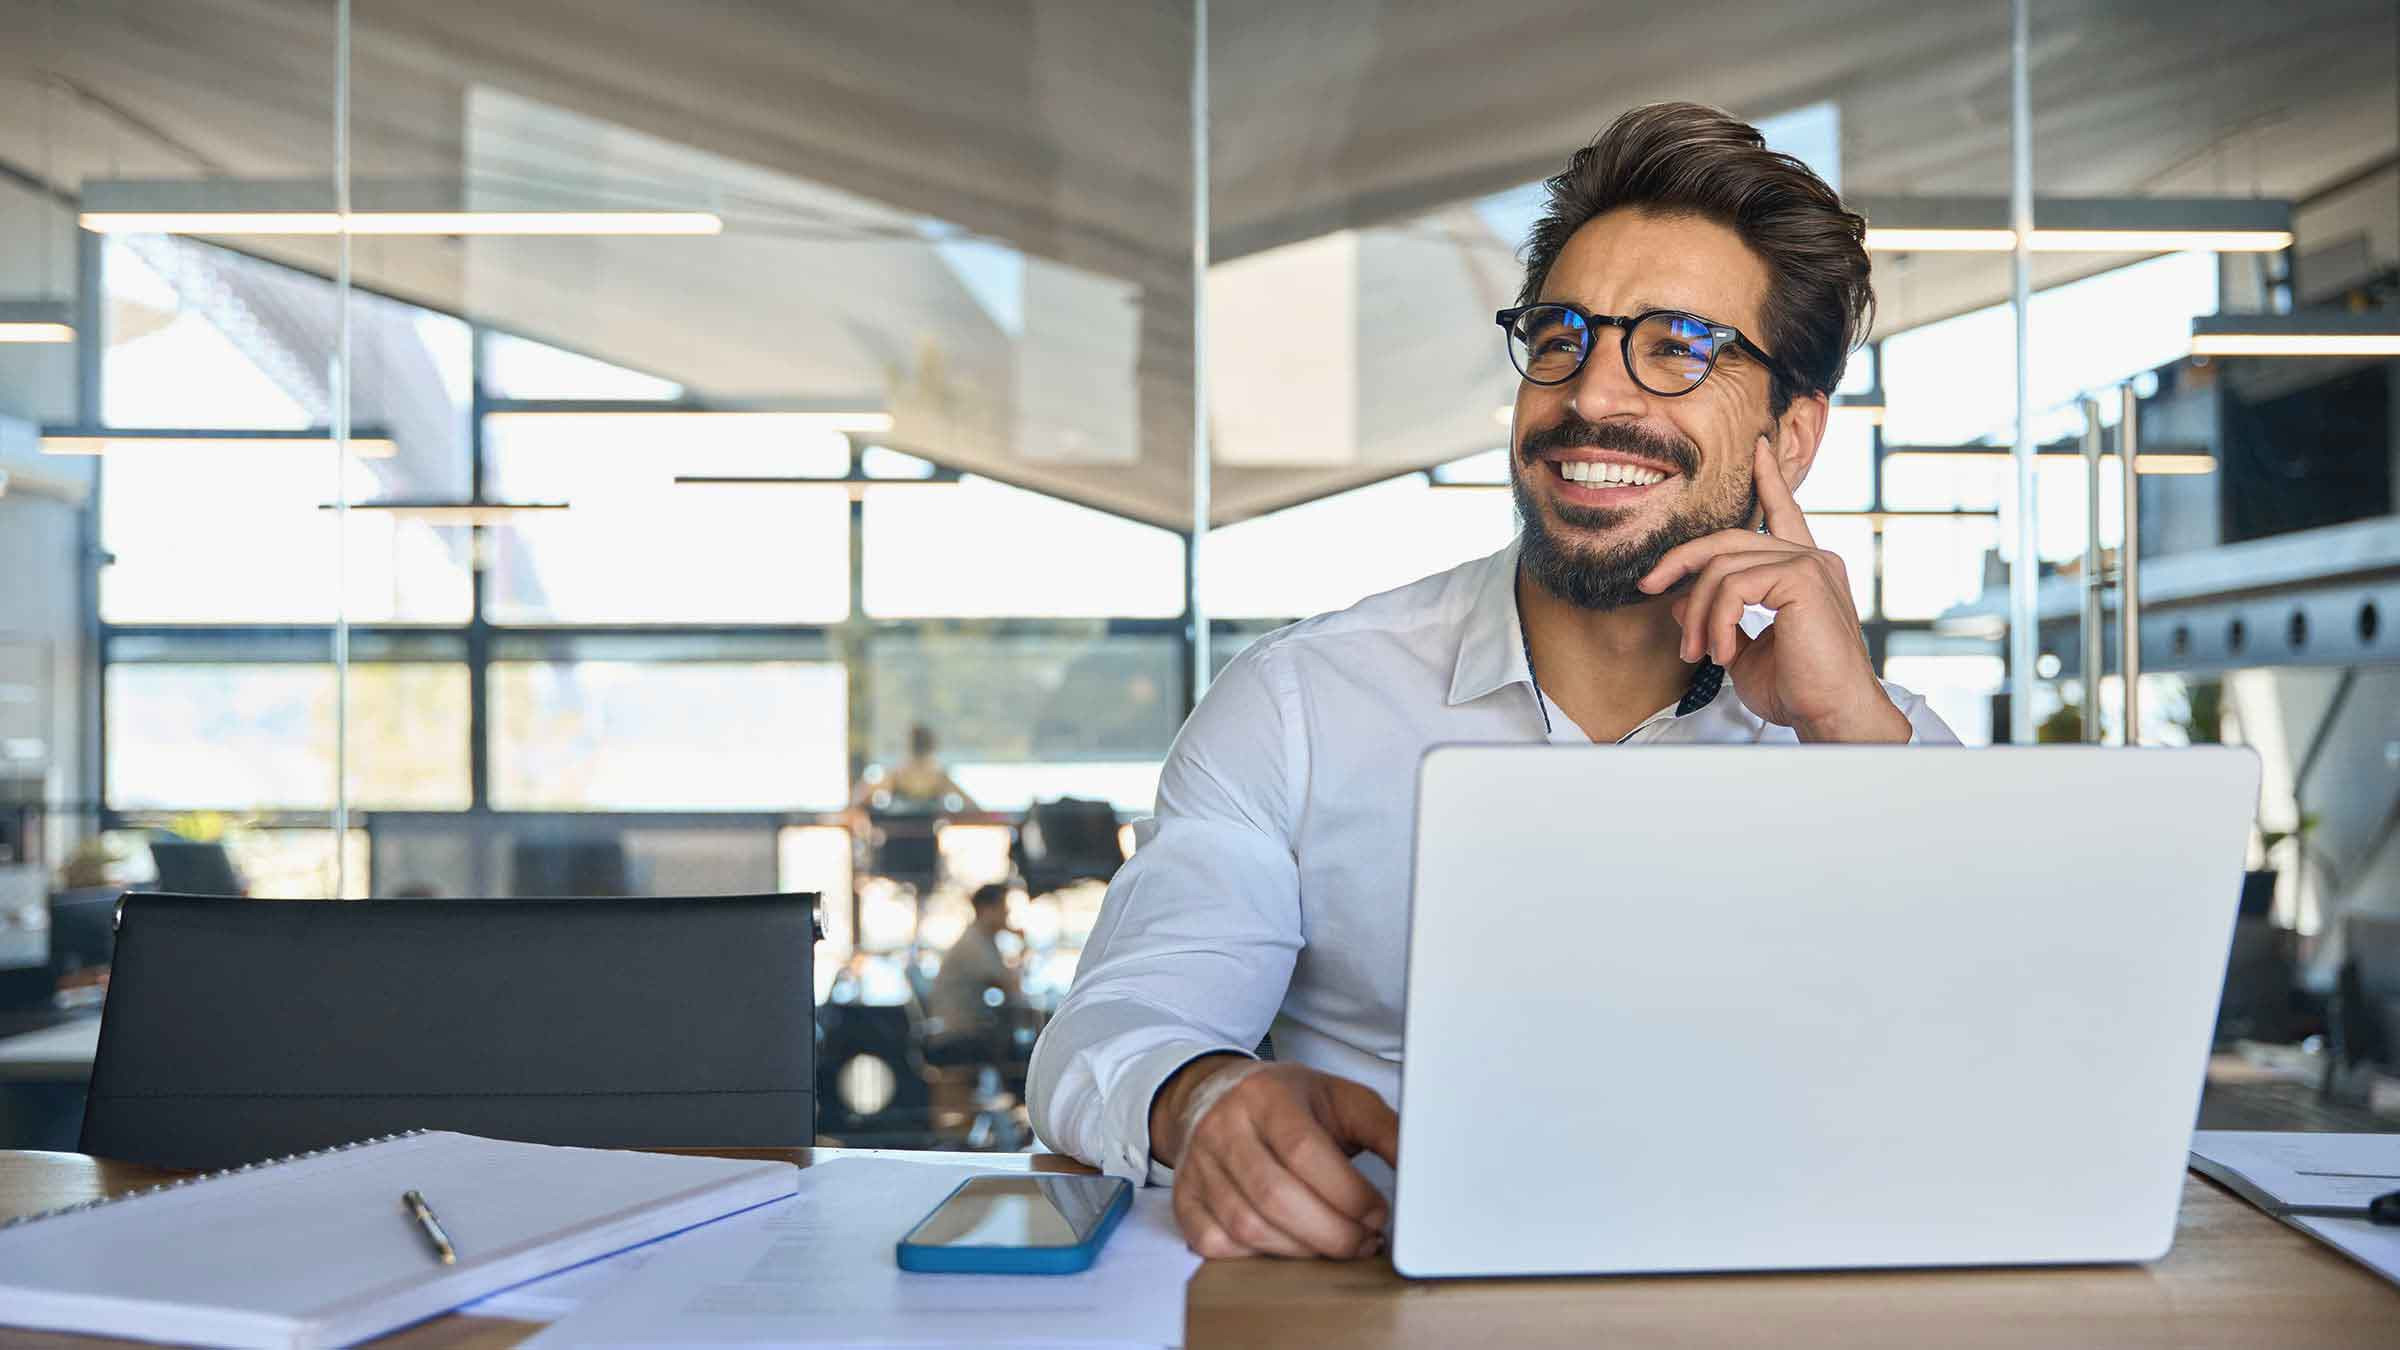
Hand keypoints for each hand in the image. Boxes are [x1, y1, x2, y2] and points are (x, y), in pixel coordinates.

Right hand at [1149, 1056, 1396, 1259]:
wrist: (1216, 1094)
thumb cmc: (1288, 1101)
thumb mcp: (1341, 1098)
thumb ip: (1384, 1129)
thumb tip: (1420, 1166)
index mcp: (1266, 1096)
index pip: (1304, 1151)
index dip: (1346, 1193)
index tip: (1378, 1213)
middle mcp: (1224, 1128)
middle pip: (1275, 1196)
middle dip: (1332, 1232)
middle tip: (1365, 1241)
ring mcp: (1198, 1164)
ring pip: (1248, 1226)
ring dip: (1302, 1250)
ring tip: (1336, 1246)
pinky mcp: (1184, 1197)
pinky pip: (1216, 1242)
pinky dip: (1257, 1255)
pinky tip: (1289, 1245)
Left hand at [1636, 437, 1909, 742]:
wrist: (1832, 716)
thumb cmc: (1797, 690)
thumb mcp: (1742, 650)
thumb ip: (1718, 619)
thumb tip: (1676, 600)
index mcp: (1805, 570)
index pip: (1783, 514)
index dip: (1769, 481)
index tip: (1757, 450)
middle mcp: (1812, 559)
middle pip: (1729, 539)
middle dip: (1682, 560)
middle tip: (1647, 588)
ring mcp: (1811, 565)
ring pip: (1723, 568)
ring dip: (1696, 613)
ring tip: (1697, 652)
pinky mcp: (1804, 579)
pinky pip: (1734, 587)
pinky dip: (1714, 621)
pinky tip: (1720, 653)